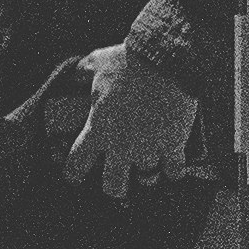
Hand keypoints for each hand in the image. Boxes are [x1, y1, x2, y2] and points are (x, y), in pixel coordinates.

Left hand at [50, 45, 200, 201]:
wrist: (165, 61)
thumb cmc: (129, 62)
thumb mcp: (98, 62)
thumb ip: (84, 72)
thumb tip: (76, 73)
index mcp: (98, 129)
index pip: (77, 163)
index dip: (73, 172)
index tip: (74, 176)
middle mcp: (121, 146)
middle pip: (113, 185)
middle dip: (115, 187)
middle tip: (117, 183)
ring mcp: (148, 148)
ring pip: (146, 179)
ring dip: (147, 176)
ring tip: (149, 172)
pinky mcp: (173, 145)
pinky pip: (174, 171)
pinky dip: (174, 171)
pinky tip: (174, 169)